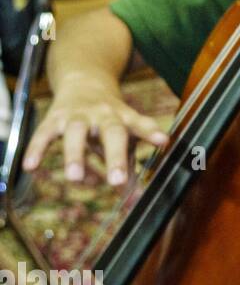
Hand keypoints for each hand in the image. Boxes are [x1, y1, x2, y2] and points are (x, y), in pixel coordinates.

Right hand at [21, 74, 168, 186]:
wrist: (84, 82)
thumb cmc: (110, 120)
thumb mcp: (124, 138)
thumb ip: (131, 171)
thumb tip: (137, 203)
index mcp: (125, 118)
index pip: (140, 125)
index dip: (151, 132)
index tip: (163, 141)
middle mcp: (103, 115)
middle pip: (112, 132)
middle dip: (115, 157)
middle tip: (118, 181)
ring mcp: (77, 116)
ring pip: (76, 133)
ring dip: (75, 155)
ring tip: (75, 179)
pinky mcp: (53, 119)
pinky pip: (43, 135)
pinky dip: (36, 150)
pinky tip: (31, 168)